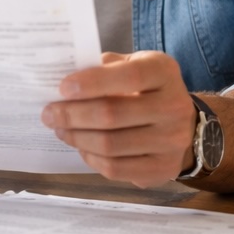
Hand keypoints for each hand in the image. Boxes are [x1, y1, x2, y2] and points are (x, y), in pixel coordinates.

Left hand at [41, 51, 196, 187]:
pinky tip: (81, 146)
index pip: (129, 77)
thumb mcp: (134, 64)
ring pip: (111, 145)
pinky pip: (116, 168)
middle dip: (73, 115)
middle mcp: (174, 106)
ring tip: (60, 129)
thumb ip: (105, 66)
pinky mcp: (163, 169)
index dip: (93, 83)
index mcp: (164, 72)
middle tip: (49, 113)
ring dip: (77, 137)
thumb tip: (65, 75)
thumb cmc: (147, 89)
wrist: (185, 123)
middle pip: (113, 115)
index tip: (62, 88)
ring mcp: (172, 142)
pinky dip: (91, 158)